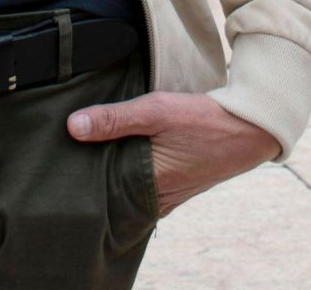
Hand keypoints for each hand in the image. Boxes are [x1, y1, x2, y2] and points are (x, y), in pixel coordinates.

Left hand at [67, 91, 281, 216]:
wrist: (249, 128)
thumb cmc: (203, 120)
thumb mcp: (156, 111)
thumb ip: (114, 119)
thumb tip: (72, 127)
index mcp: (149, 188)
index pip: (101, 191)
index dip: (81, 175)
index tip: (61, 157)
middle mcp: (157, 200)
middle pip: (113, 189)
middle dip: (94, 172)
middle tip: (69, 150)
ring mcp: (167, 195)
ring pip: (128, 184)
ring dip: (112, 167)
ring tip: (89, 146)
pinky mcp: (175, 185)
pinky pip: (143, 181)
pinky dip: (130, 167)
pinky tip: (119, 149)